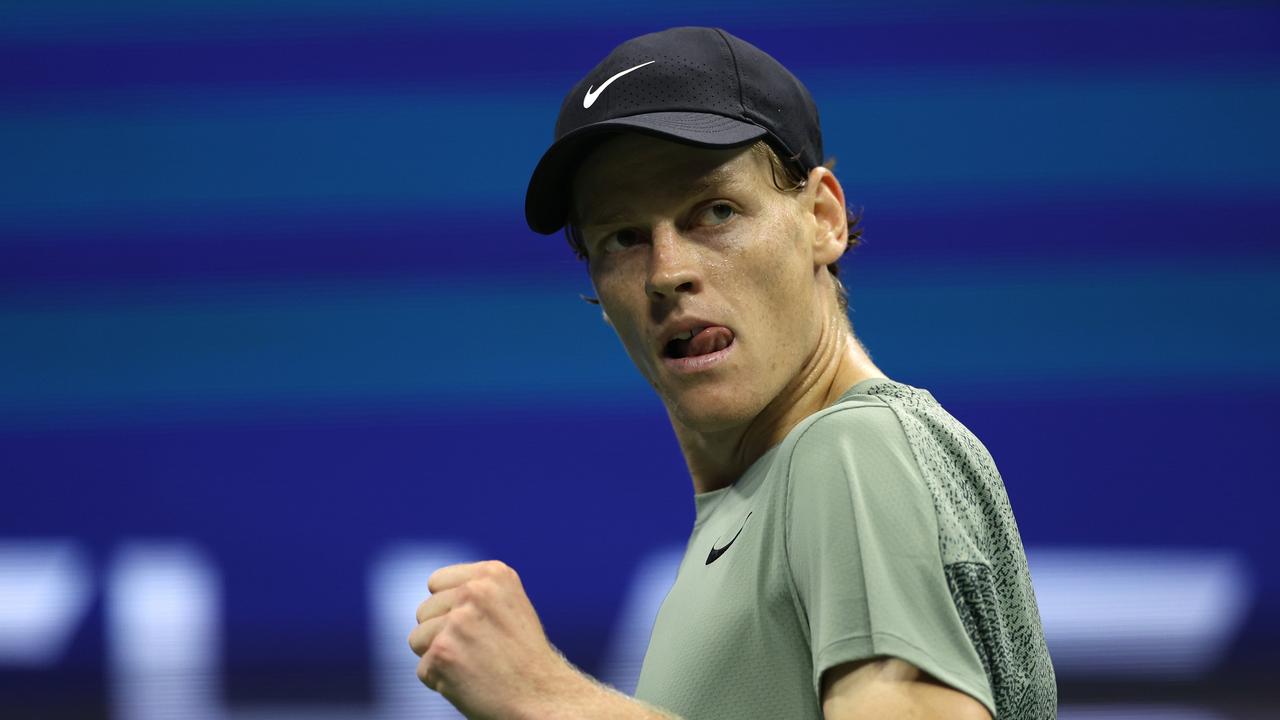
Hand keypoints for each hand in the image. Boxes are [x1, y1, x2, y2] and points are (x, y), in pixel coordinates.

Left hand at [408, 559, 573, 719]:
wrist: (544, 698)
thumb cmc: (525, 658)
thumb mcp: (509, 606)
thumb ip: (475, 593)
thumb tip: (434, 592)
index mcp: (492, 573)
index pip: (436, 583)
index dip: (448, 609)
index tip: (476, 628)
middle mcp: (474, 591)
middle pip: (424, 611)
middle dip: (441, 634)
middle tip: (478, 651)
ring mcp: (458, 621)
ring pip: (417, 639)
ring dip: (439, 657)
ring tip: (474, 665)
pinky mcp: (443, 652)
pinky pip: (423, 669)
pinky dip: (441, 682)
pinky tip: (471, 682)